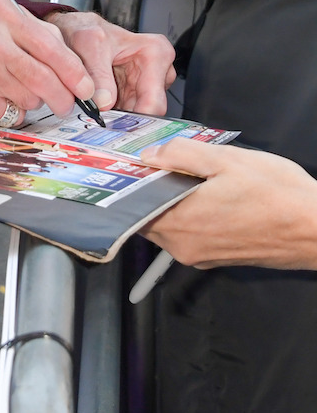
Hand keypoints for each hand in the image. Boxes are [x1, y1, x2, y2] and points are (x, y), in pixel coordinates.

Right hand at [0, 0, 97, 123]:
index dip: (75, 70)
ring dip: (34, 101)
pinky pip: (13, 113)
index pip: (51, 43)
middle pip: (47, 74)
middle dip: (64, 95)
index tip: (86, 86)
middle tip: (67, 102)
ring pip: (34, 96)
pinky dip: (13, 111)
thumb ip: (28, 30)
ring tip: (16, 91)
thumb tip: (74, 62)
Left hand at [46, 10, 174, 114]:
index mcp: (156, 54)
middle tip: (100, 124)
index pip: (154, 100)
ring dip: (116, 119)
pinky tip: (98, 110)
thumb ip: (97, 75)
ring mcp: (146, 84)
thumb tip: (104, 103)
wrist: (77, 30)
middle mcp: (157, 71)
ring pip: (136, 116)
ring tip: (94, 113)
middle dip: (124, 121)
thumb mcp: (89, 45)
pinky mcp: (133, 94)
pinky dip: (112, 116)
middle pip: (147, 112)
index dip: (135, 119)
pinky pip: (126, 114)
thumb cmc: (88, 30)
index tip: (114, 127)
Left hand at [141, 137, 316, 268]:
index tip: (135, 163)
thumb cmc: (279, 196)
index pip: (134, 205)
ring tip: (192, 174)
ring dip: (173, 199)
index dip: (133, 181)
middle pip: (149, 214)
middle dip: (153, 188)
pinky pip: (190, 232)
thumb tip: (151, 155)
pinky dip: (191, 212)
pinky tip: (209, 192)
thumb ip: (182, 155)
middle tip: (165, 161)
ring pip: (170, 223)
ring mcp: (201, 255)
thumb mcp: (226, 160)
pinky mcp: (218, 257)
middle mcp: (184, 247)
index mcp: (180, 223)